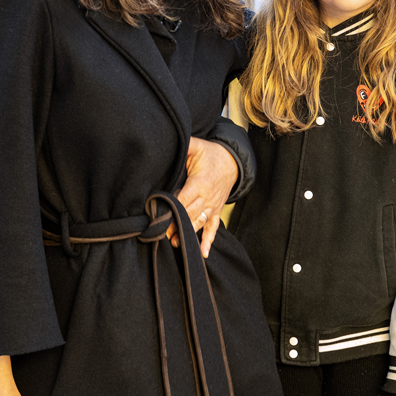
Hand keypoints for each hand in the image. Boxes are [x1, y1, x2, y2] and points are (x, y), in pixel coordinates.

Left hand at [173, 137, 238, 257]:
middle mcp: (207, 197)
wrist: (233, 162)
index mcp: (200, 183)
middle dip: (176, 225)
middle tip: (162, 235)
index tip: (162, 218)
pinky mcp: (217, 211)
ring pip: (199, 223)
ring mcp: (213, 206)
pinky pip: (213, 228)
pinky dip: (208, 241)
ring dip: (188, 234)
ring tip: (176, 244)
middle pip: (190, 214)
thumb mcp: (197, 146)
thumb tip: (167, 141)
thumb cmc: (211, 154)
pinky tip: (203, 253)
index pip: (184, 200)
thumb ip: (185, 145)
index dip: (173, 209)